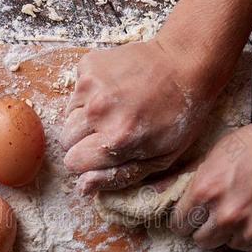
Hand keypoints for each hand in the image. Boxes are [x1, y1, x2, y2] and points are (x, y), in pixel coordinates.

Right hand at [60, 40, 215, 193]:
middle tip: (111, 131)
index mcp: (116, 140)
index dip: (89, 162)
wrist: (185, 63)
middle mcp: (98, 111)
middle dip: (83, 142)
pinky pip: (75, 91)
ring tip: (115, 110)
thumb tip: (82, 188)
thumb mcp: (160, 158)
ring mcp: (90, 85)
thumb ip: (119, 177)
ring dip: (85, 118)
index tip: (106, 153)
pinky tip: (114, 91)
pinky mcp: (87, 65)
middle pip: (65, 140)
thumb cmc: (179, 116)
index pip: (73, 163)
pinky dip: (89, 95)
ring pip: (67, 116)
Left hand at [172, 112, 251, 251]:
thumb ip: (198, 181)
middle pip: (202, 242)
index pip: (179, 226)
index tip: (195, 217)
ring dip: (237, 234)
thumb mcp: (218, 152)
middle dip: (209, 230)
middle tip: (224, 214)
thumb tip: (179, 199)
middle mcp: (226, 217)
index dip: (187, 220)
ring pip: (232, 246)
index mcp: (205, 192)